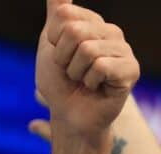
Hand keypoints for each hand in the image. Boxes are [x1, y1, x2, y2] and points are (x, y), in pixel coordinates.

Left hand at [36, 0, 138, 140]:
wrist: (68, 114)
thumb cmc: (59, 82)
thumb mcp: (49, 44)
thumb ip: (57, 13)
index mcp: (92, 22)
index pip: (64, 16)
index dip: (53, 42)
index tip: (60, 56)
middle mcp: (111, 31)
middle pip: (75, 31)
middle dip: (62, 58)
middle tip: (70, 72)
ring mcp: (124, 49)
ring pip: (87, 50)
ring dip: (75, 73)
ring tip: (83, 81)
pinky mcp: (131, 69)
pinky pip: (101, 66)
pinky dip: (89, 82)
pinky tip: (96, 87)